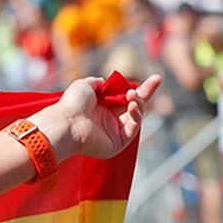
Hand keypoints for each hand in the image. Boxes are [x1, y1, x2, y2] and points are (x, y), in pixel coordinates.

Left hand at [37, 74, 161, 160]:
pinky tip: (132, 107)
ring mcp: (113, 133)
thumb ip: (98, 82)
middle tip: (157, 79)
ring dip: (138, 103)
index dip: (139, 89)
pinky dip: (136, 117)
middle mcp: (107, 121)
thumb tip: (105, 82)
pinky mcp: (116, 145)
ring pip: (136, 116)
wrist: (66, 124)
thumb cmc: (72, 104)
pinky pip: (133, 129)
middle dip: (146, 93)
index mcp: (100, 108)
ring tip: (132, 96)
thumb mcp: (85, 85)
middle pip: (134, 106)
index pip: (124, 98)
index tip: (155, 78)